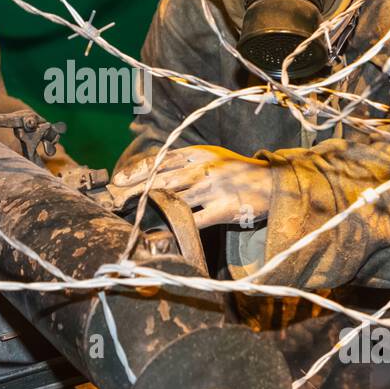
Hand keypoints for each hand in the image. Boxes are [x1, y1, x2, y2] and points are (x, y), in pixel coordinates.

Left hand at [110, 145, 272, 228]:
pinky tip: (159, 234)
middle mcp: (203, 168)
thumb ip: (186, 162)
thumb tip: (153, 173)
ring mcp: (213, 189)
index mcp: (198, 153)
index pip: (161, 160)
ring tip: (132, 217)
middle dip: (136, 191)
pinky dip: (174, 227)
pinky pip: (193, 221)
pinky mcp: (223, 209)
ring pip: (174, 199)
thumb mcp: (213, 157)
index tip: (118, 181)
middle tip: (116, 201)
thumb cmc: (238, 172)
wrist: (273, 183)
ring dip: (151, 208)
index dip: (137, 171)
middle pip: (162, 179)